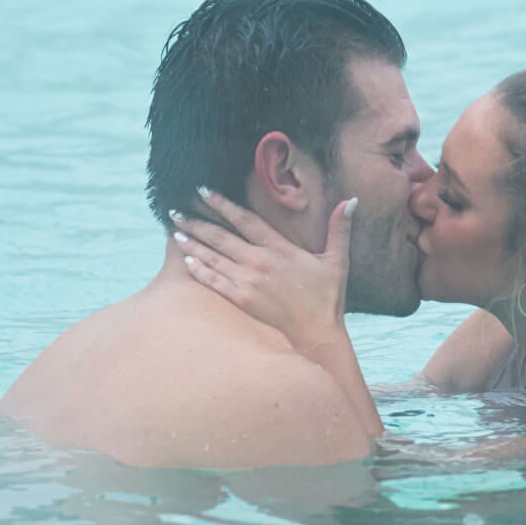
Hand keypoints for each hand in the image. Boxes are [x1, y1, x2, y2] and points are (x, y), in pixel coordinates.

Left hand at [171, 187, 355, 350]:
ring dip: (192, 243)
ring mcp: (249, 282)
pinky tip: (186, 260)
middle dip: (196, 222)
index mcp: (280, 248)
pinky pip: (215, 282)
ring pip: (213, 257)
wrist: (317, 333)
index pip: (246, 219)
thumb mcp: (337, 260)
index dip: (223, 204)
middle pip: (221, 237)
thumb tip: (351, 200)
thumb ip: (339, 229)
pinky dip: (199, 270)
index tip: (204, 191)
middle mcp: (260, 262)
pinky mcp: (242, 300)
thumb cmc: (327, 297)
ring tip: (174, 231)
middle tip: (175, 210)